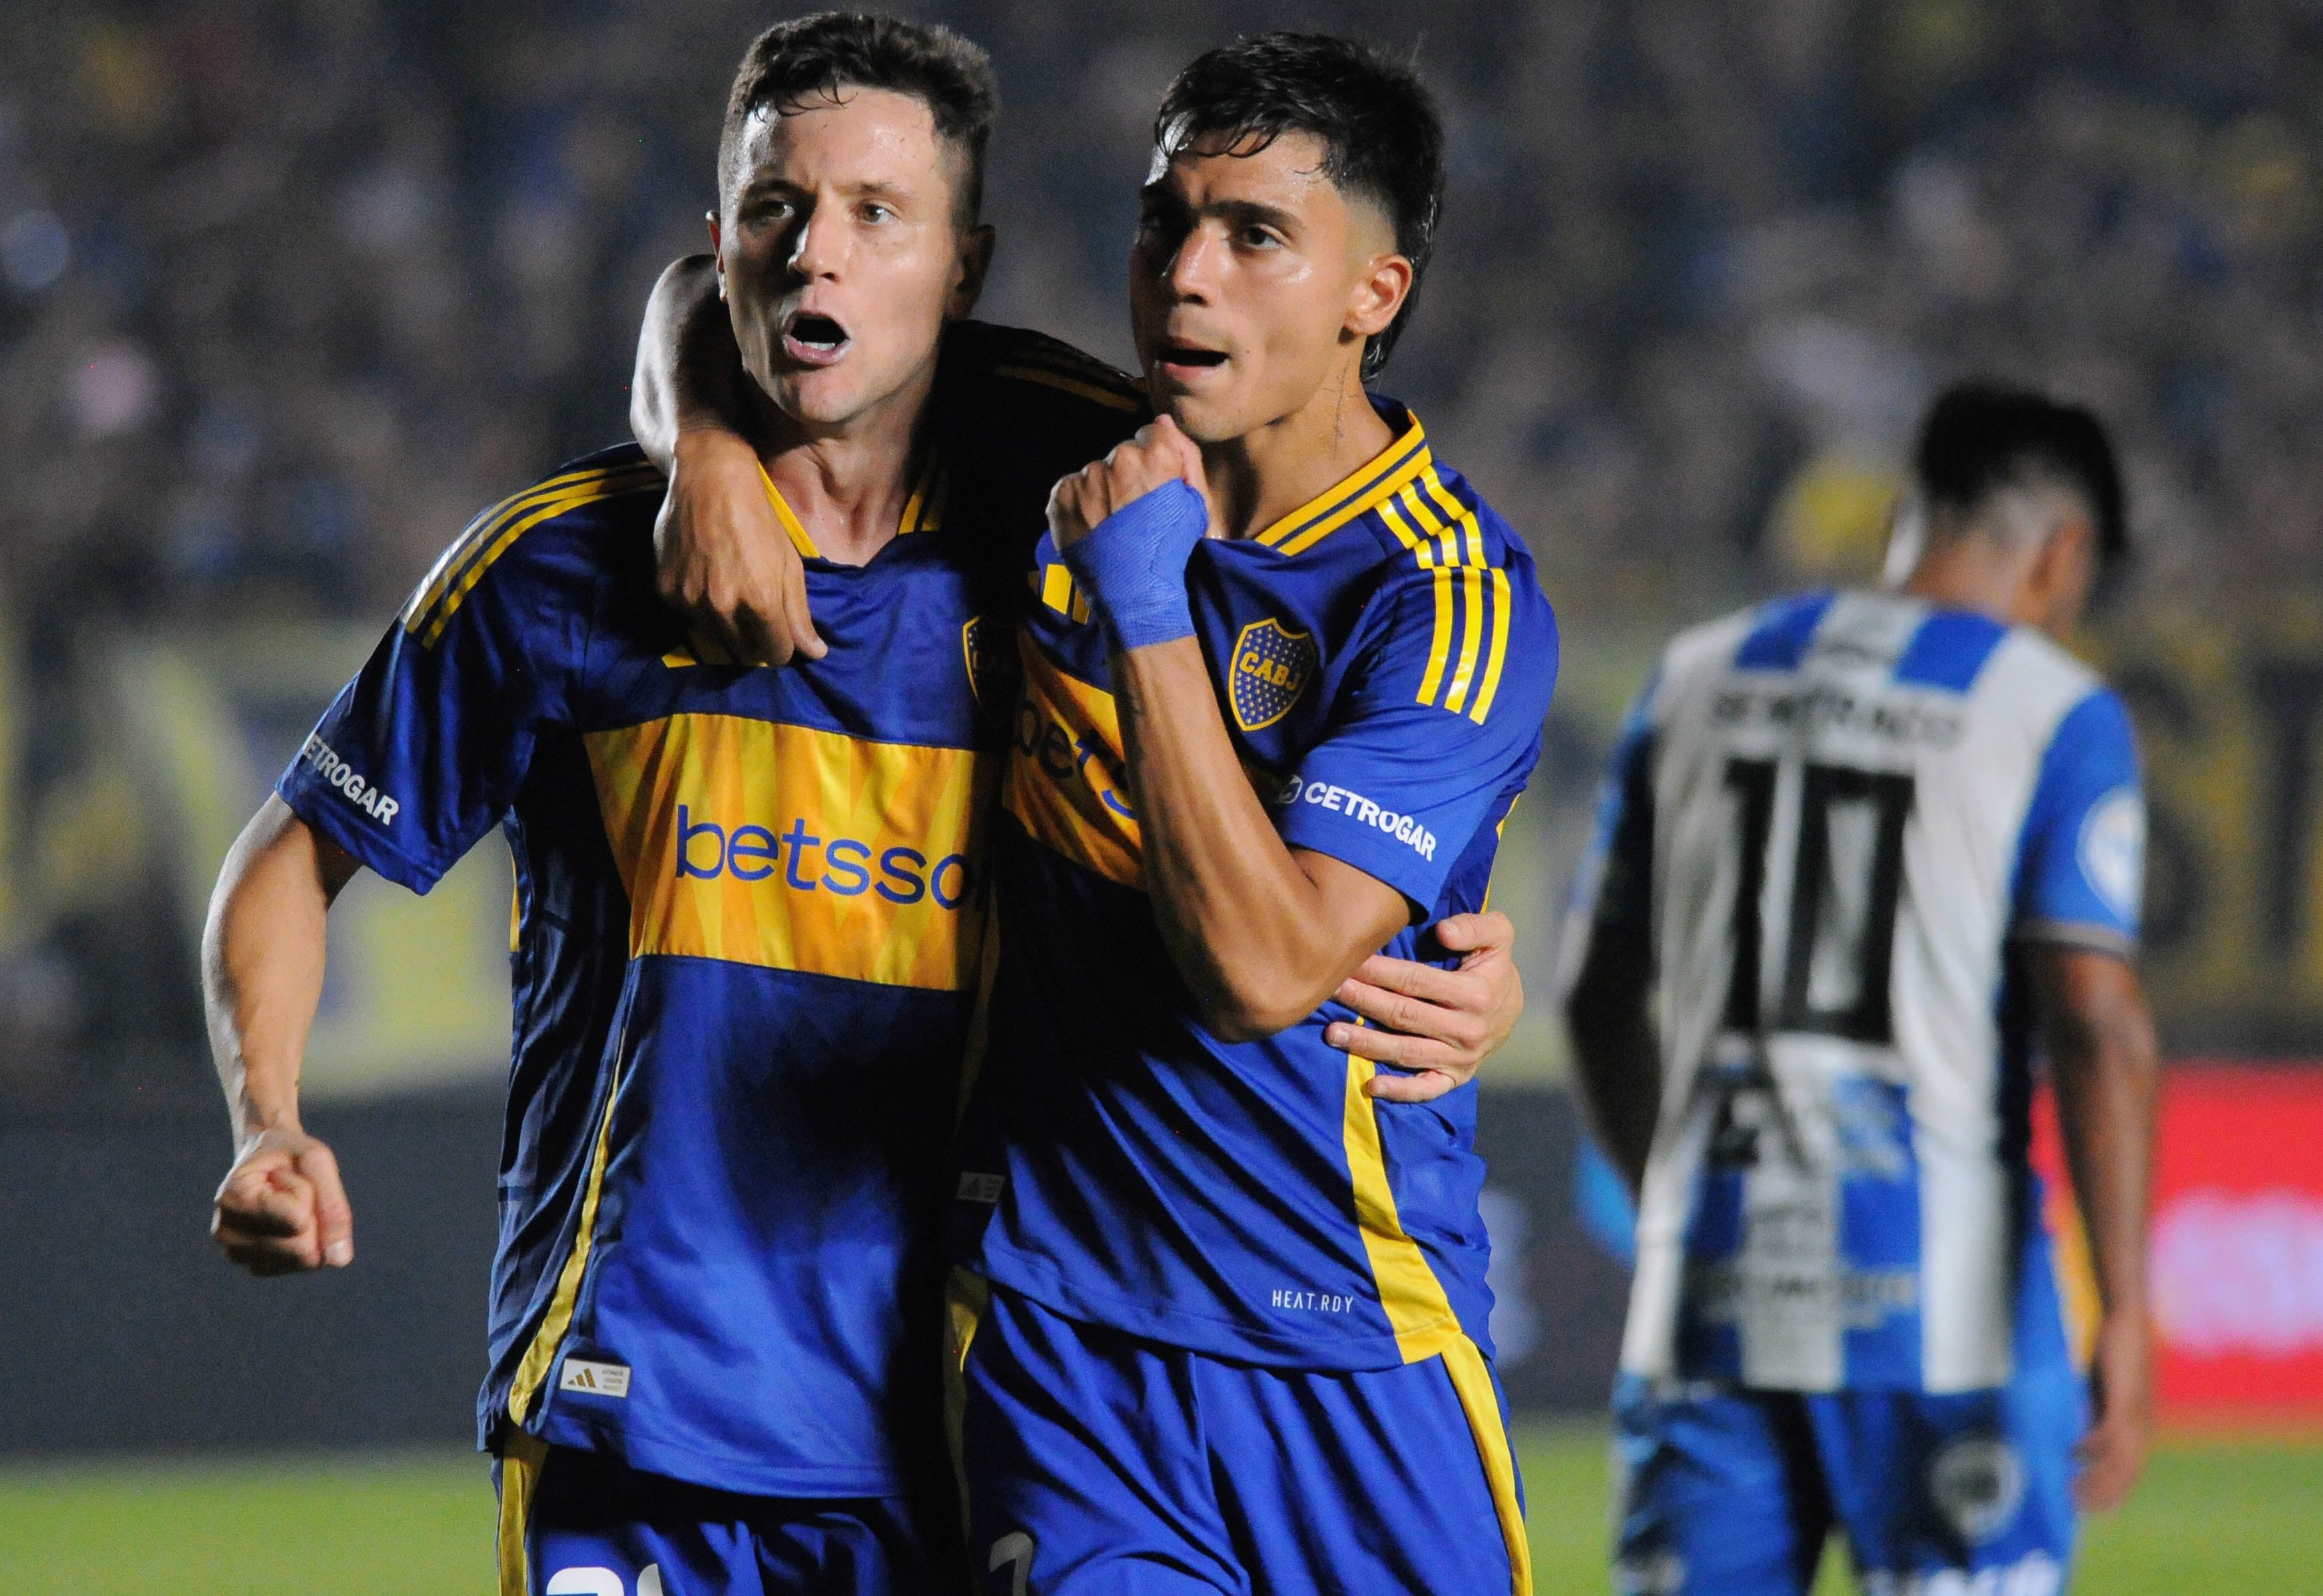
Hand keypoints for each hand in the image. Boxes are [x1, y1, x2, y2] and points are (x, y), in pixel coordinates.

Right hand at [212, 1126, 353, 1275]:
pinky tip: (287, 1223)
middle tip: (291, 1192)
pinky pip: (301, 1265)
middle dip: (312, 1215)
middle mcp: (226, 1232)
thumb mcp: (316, 1159)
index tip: (286, 1174)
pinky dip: (307, 1243)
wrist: (266, 1160)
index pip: (297, 1218)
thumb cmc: (289, 1154)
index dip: (308, 1193)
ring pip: (304, 1260)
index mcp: (233, 1198)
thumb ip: (332, 1204)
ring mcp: (236, 1254)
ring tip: (288, 1206)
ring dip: (311, 1229)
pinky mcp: (254, 1266)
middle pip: (302, 1248)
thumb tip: (340, 1260)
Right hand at [656, 429, 824, 665]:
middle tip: (759, 618)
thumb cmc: (758, 519)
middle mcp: (722, 607)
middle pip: (744, 653)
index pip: (775, 653)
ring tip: (732, 594)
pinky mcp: (665, 591)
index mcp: (760, 602)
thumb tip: (815, 653)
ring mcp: (690, 600)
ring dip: (727, 627)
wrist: (709, 479)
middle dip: (756, 642)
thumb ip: (799, 614)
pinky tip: (706, 579)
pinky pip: (688, 615)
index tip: (782, 633)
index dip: (782, 646)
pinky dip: (700, 607)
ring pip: (714, 637)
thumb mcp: (789, 564)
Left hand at [1047, 414, 1211, 550]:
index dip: (1154, 461)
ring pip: (1096, 472)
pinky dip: (1080, 504)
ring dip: (1103, 491)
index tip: (1153, 488)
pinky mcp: (1061, 495)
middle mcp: (1118, 459)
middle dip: (1128, 475)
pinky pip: (1072, 488)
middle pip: (1122, 454)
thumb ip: (1186, 456)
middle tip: (1134, 514)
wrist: (1134, 592)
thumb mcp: (1198, 504)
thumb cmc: (1171, 549)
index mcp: (1155, 456)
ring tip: (1112, 526)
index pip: (1151, 435)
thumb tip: (1164, 421)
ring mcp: (1086, 477)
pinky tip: (1093, 528)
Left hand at [1328, 911, 1524, 1102]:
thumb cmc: (1494, 966)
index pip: (1415, 981)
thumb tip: (1443, 932)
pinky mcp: (1454, 1077)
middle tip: (1330, 990)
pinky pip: (1425, 1089)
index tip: (1350, 962)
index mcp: (1474, 993)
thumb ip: (1475, 926)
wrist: (1513, 1009)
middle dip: (1363, 1001)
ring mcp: (1460, 1058)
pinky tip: (1370, 1086)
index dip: (1380, 972)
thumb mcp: (1498, 935)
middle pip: (1403, 1015)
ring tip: (1332, 1033)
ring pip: (1405, 1051)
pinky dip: (1398, 1091)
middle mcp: (1466, 1029)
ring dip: (1366, 1043)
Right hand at [2075, 1310, 2153, 1510]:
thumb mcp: (2105, 1391)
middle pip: (2126, 1471)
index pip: (2129, 1469)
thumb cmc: (2115, 1352)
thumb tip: (2081, 1437)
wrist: (2129, 1322)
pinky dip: (2092, 1446)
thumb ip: (2097, 1412)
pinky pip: (2108, 1433)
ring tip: (2075, 1490)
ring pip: (2119, 1459)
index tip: (2095, 1508)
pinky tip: (2074, 1453)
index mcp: (2139, 1425)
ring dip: (2097, 1478)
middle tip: (2079, 1508)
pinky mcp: (2124, 1401)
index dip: (2113, 1490)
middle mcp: (2142, 1426)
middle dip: (2104, 1492)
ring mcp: (2135, 1415)